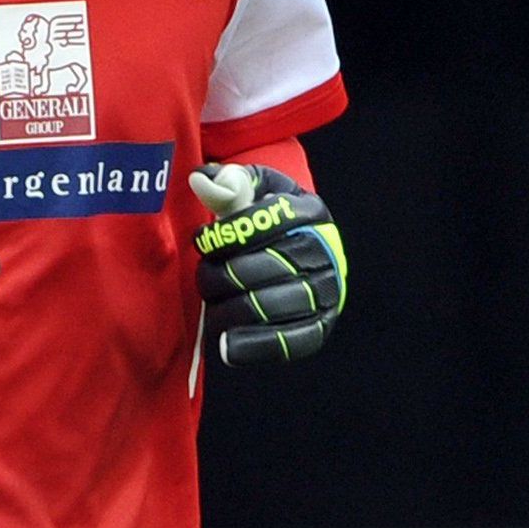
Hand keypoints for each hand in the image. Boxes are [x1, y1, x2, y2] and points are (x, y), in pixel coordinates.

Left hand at [190, 164, 346, 365]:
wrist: (298, 250)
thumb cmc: (267, 216)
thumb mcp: (253, 189)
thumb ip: (229, 181)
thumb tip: (202, 180)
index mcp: (310, 212)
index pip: (269, 219)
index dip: (228, 233)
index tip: (203, 242)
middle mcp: (325, 252)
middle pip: (265, 266)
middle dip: (223, 273)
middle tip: (206, 275)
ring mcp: (326, 292)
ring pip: (272, 305)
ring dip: (230, 307)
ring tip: (212, 305)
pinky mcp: (320, 325)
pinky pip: (292, 341)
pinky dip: (256, 345)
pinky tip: (227, 347)